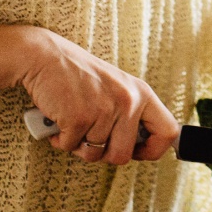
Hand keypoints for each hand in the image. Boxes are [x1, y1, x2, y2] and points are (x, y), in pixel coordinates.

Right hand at [18, 27, 178, 165]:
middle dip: (103, 153)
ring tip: (72, 122)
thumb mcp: (116, 87)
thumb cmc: (78, 74)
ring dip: (78, 145)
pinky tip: (59, 120)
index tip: (136, 152)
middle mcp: (128, 101)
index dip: (153, 150)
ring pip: (94, 155)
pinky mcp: (78, 118)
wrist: (44, 56)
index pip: (168, 132)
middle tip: (89, 137)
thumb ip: (130, 112)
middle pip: (123, 155)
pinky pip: (70, 147)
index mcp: (141, 93)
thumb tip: (138, 148)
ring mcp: (104, 110)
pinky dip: (61, 139)